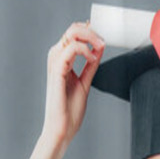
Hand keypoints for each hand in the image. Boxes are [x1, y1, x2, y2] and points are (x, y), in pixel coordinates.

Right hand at [41, 20, 104, 147]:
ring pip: (71, 34)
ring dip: (90, 37)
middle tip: (104, 42)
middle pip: (72, 30)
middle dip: (92, 31)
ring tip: (101, 47)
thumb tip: (99, 49)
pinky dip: (85, 50)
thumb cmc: (69, 109)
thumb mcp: (84, 82)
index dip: (88, 30)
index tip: (103, 36)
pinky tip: (93, 58)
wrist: (62, 128)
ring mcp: (55, 63)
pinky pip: (71, 49)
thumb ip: (90, 66)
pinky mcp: (57, 71)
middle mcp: (56, 58)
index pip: (73, 34)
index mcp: (61, 59)